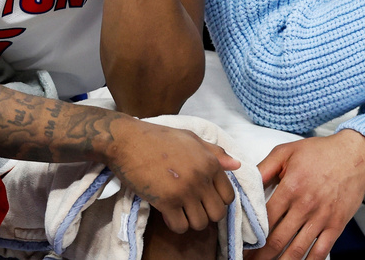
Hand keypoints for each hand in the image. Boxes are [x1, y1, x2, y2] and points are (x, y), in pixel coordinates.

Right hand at [107, 118, 238, 233]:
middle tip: (192, 207)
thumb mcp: (190, 138)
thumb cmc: (158, 137)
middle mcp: (201, 177)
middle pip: (217, 214)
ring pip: (200, 223)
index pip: (228, 196)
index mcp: (210, 162)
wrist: (127, 141)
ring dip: (190, 221)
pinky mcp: (166, 201)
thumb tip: (237, 166)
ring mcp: (185, 190)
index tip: (204, 198)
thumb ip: (215, 153)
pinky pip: (180, 226)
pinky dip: (175, 224)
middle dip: (206, 214)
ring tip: (180, 210)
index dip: (217, 201)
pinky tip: (168, 212)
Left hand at [247, 130, 364, 259]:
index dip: (252, 236)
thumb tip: (245, 182)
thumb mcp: (286, 152)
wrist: (355, 155)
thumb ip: (264, 168)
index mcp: (290, 187)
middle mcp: (305, 206)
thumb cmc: (319, 152)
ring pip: (296, 250)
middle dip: (261, 256)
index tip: (243, 246)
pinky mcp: (336, 225)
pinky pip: (320, 251)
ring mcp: (322, 218)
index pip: (265, 219)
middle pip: (277, 240)